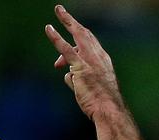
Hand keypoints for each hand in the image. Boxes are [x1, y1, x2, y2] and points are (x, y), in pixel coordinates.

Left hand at [45, 5, 124, 120]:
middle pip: (85, 34)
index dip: (79, 38)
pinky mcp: (80, 68)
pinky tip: (49, 29)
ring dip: (67, 20)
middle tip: (61, 12)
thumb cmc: (102, 104)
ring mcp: (90, 61)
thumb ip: (78, 79)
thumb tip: (67, 76)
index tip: (72, 34)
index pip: (91, 44)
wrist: (109, 110)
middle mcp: (99, 58)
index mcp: (104, 62)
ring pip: (78, 35)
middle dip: (73, 22)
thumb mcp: (91, 89)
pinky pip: (66, 49)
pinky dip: (56, 38)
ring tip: (58, 10)